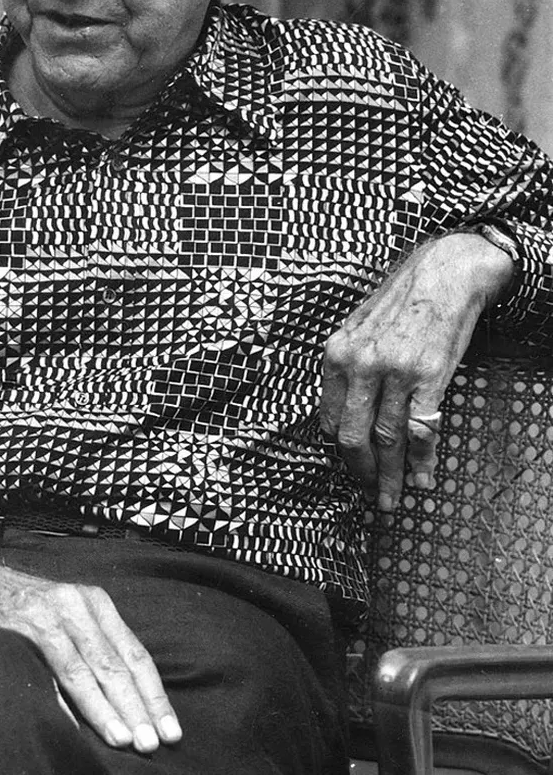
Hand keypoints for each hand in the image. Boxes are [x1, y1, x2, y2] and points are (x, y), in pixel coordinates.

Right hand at [0, 536, 181, 753]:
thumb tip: (118, 702)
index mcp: (94, 603)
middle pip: (120, 664)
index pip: (136, 655)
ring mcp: (53, 611)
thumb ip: (85, 648)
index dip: (155, 696)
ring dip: (111, 709)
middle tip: (158, 744)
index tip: (172, 731)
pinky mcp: (26, 621)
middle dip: (141, 708)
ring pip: (91, 668)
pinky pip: (56, 666)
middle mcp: (80, 603)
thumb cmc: (10, 607)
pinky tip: (82, 729)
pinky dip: (71, 699)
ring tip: (129, 741)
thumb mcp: (57, 618)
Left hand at [320, 233, 513, 510]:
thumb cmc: (401, 303)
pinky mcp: (427, 377)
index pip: (330, 418)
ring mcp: (394, 373)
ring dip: (390, 476)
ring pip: (387, 439)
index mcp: (337, 354)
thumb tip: (343, 410)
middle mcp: (360, 365)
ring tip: (391, 499)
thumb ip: (348, 367)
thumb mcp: (359, 329)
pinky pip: (420, 430)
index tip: (350, 466)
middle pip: (353, 436)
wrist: (443, 275)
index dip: (339, 449)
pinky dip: (421, 461)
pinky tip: (421, 478)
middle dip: (361, 472)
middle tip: (370, 494)